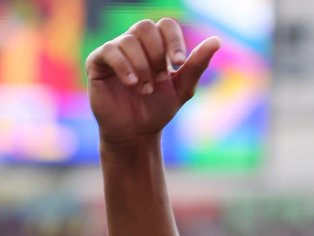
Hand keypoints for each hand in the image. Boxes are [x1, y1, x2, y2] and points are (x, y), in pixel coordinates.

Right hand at [85, 18, 219, 144]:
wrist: (136, 132)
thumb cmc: (158, 109)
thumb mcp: (183, 88)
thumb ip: (197, 64)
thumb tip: (216, 41)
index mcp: (156, 46)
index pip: (165, 25)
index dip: (173, 40)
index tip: (178, 63)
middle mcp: (134, 44)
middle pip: (145, 27)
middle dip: (157, 54)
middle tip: (160, 79)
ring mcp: (115, 51)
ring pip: (129, 41)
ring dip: (143, 67)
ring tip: (145, 89)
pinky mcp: (97, 62)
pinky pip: (110, 51)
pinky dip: (124, 67)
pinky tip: (132, 83)